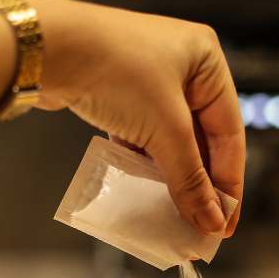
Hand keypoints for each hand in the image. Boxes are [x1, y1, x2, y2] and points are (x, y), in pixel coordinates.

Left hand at [29, 0, 244, 237]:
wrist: (48, 50)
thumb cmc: (115, 70)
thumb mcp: (164, 129)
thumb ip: (189, 178)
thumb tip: (210, 221)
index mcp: (207, 61)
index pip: (230, 133)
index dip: (230, 183)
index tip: (225, 224)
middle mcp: (182, 66)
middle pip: (202, 140)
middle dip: (201, 185)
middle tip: (202, 227)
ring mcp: (148, 79)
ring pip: (170, 141)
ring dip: (173, 179)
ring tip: (176, 218)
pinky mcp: (119, 94)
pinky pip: (143, 138)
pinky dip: (146, 165)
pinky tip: (148, 195)